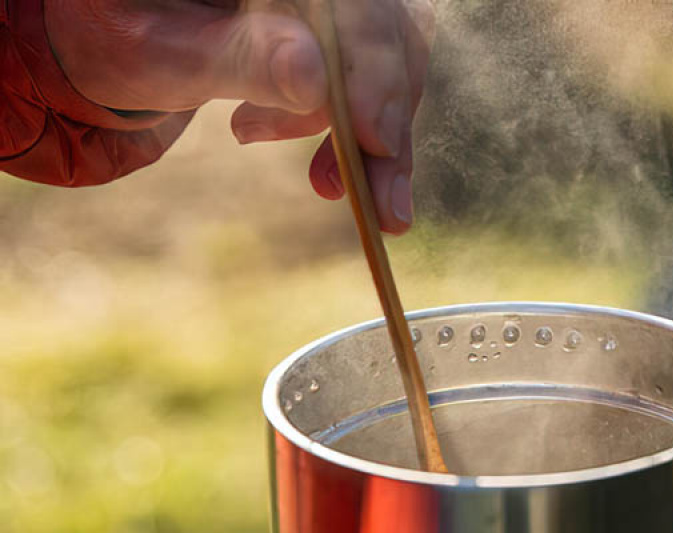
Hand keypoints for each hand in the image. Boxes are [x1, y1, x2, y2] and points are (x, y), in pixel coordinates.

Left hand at [44, 0, 433, 230]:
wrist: (111, 43)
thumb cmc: (119, 39)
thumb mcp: (164, 53)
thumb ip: (242, 58)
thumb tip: (315, 77)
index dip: (373, 64)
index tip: (377, 139)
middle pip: (385, 30)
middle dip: (384, 119)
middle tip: (383, 204)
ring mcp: (324, 7)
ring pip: (393, 62)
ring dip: (375, 139)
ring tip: (323, 182)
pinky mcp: (334, 36)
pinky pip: (376, 84)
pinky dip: (360, 138)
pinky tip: (323, 168)